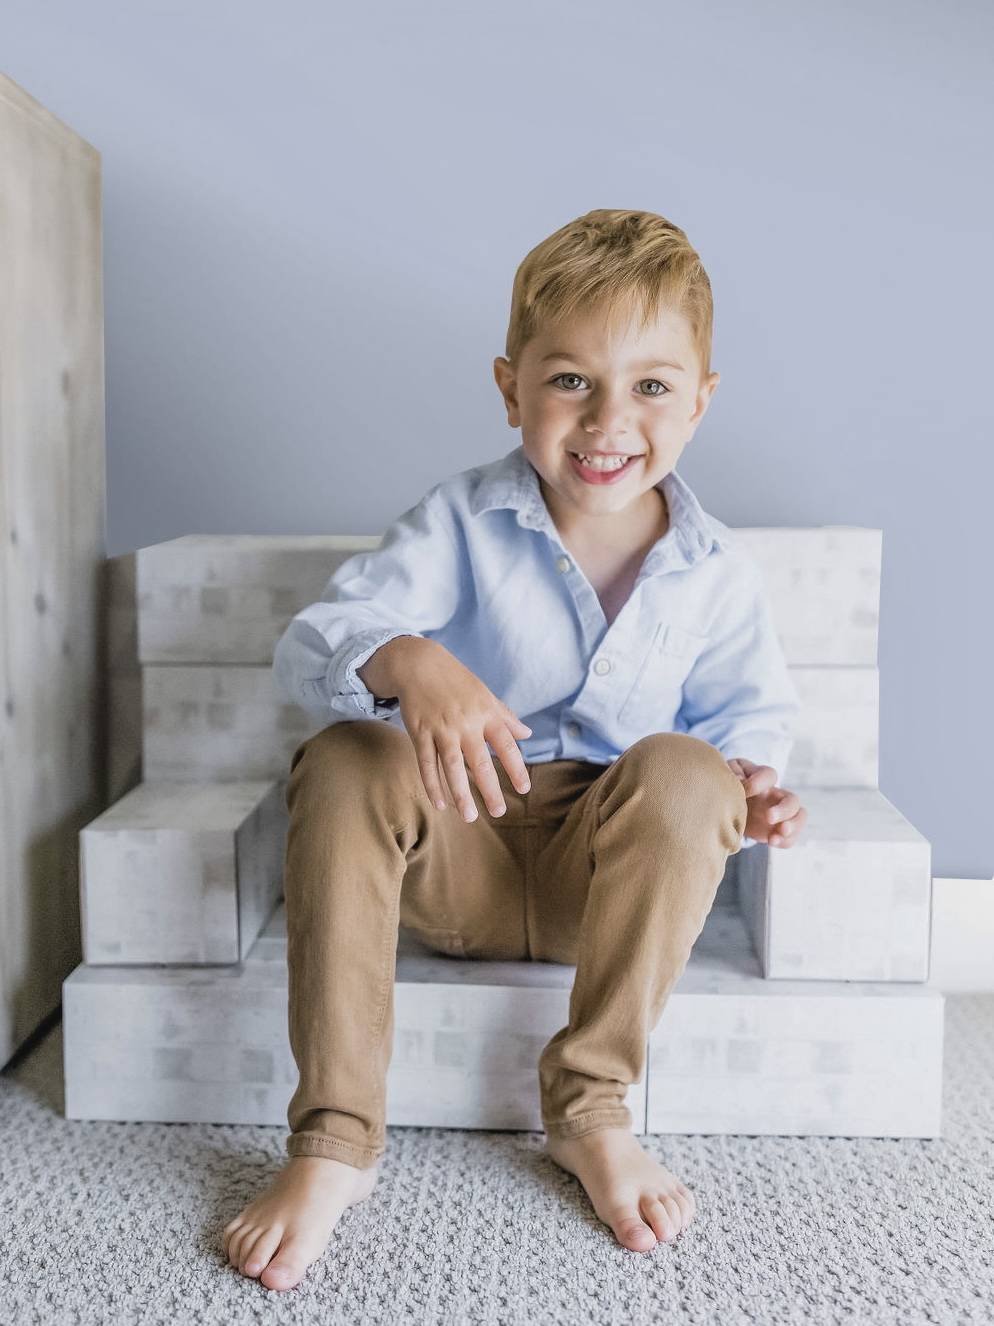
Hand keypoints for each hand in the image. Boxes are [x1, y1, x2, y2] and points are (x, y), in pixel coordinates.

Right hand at [394, 642, 532, 821]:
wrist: (419, 663)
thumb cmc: (456, 681)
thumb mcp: (485, 695)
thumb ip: (505, 717)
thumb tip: (527, 734)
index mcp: (486, 713)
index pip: (506, 745)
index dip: (516, 768)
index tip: (524, 789)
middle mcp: (465, 723)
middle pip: (479, 762)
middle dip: (490, 789)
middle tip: (499, 812)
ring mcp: (441, 728)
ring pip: (452, 767)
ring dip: (460, 794)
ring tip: (469, 817)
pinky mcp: (419, 732)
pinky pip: (426, 763)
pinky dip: (432, 785)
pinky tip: (440, 804)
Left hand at [725, 757, 806, 847]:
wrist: (726, 803)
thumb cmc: (728, 784)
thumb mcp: (727, 774)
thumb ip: (734, 774)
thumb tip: (739, 780)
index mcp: (762, 778)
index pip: (769, 775)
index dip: (758, 783)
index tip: (744, 792)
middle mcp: (775, 795)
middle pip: (793, 799)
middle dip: (784, 810)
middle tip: (769, 817)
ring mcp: (780, 813)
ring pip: (800, 817)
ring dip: (792, 827)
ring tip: (774, 837)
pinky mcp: (777, 829)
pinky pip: (791, 837)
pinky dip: (785, 841)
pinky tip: (771, 842)